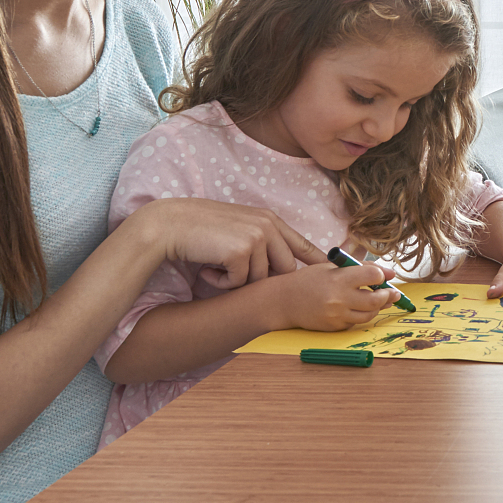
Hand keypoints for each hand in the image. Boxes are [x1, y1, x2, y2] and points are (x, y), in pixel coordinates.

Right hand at [127, 198, 326, 288]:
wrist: (170, 225)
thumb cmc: (200, 229)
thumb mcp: (238, 229)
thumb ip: (261, 241)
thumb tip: (279, 267)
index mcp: (269, 220)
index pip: (302, 244)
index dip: (317, 261)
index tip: (332, 271)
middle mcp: (268, 226)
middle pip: (285, 270)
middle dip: (263, 281)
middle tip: (235, 277)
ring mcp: (256, 237)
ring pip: (260, 280)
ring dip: (237, 281)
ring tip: (216, 265)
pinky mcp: (242, 250)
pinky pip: (239, 282)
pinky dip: (222, 282)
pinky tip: (208, 268)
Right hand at [275, 261, 400, 331]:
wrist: (284, 301)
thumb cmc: (308, 280)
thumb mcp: (331, 267)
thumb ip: (360, 268)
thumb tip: (389, 273)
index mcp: (339, 278)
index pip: (372, 275)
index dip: (382, 275)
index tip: (383, 275)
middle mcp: (339, 298)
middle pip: (375, 300)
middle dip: (388, 296)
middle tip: (392, 293)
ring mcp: (337, 315)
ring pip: (369, 315)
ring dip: (377, 307)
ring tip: (378, 300)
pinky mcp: (334, 327)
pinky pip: (355, 322)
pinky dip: (360, 315)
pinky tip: (357, 308)